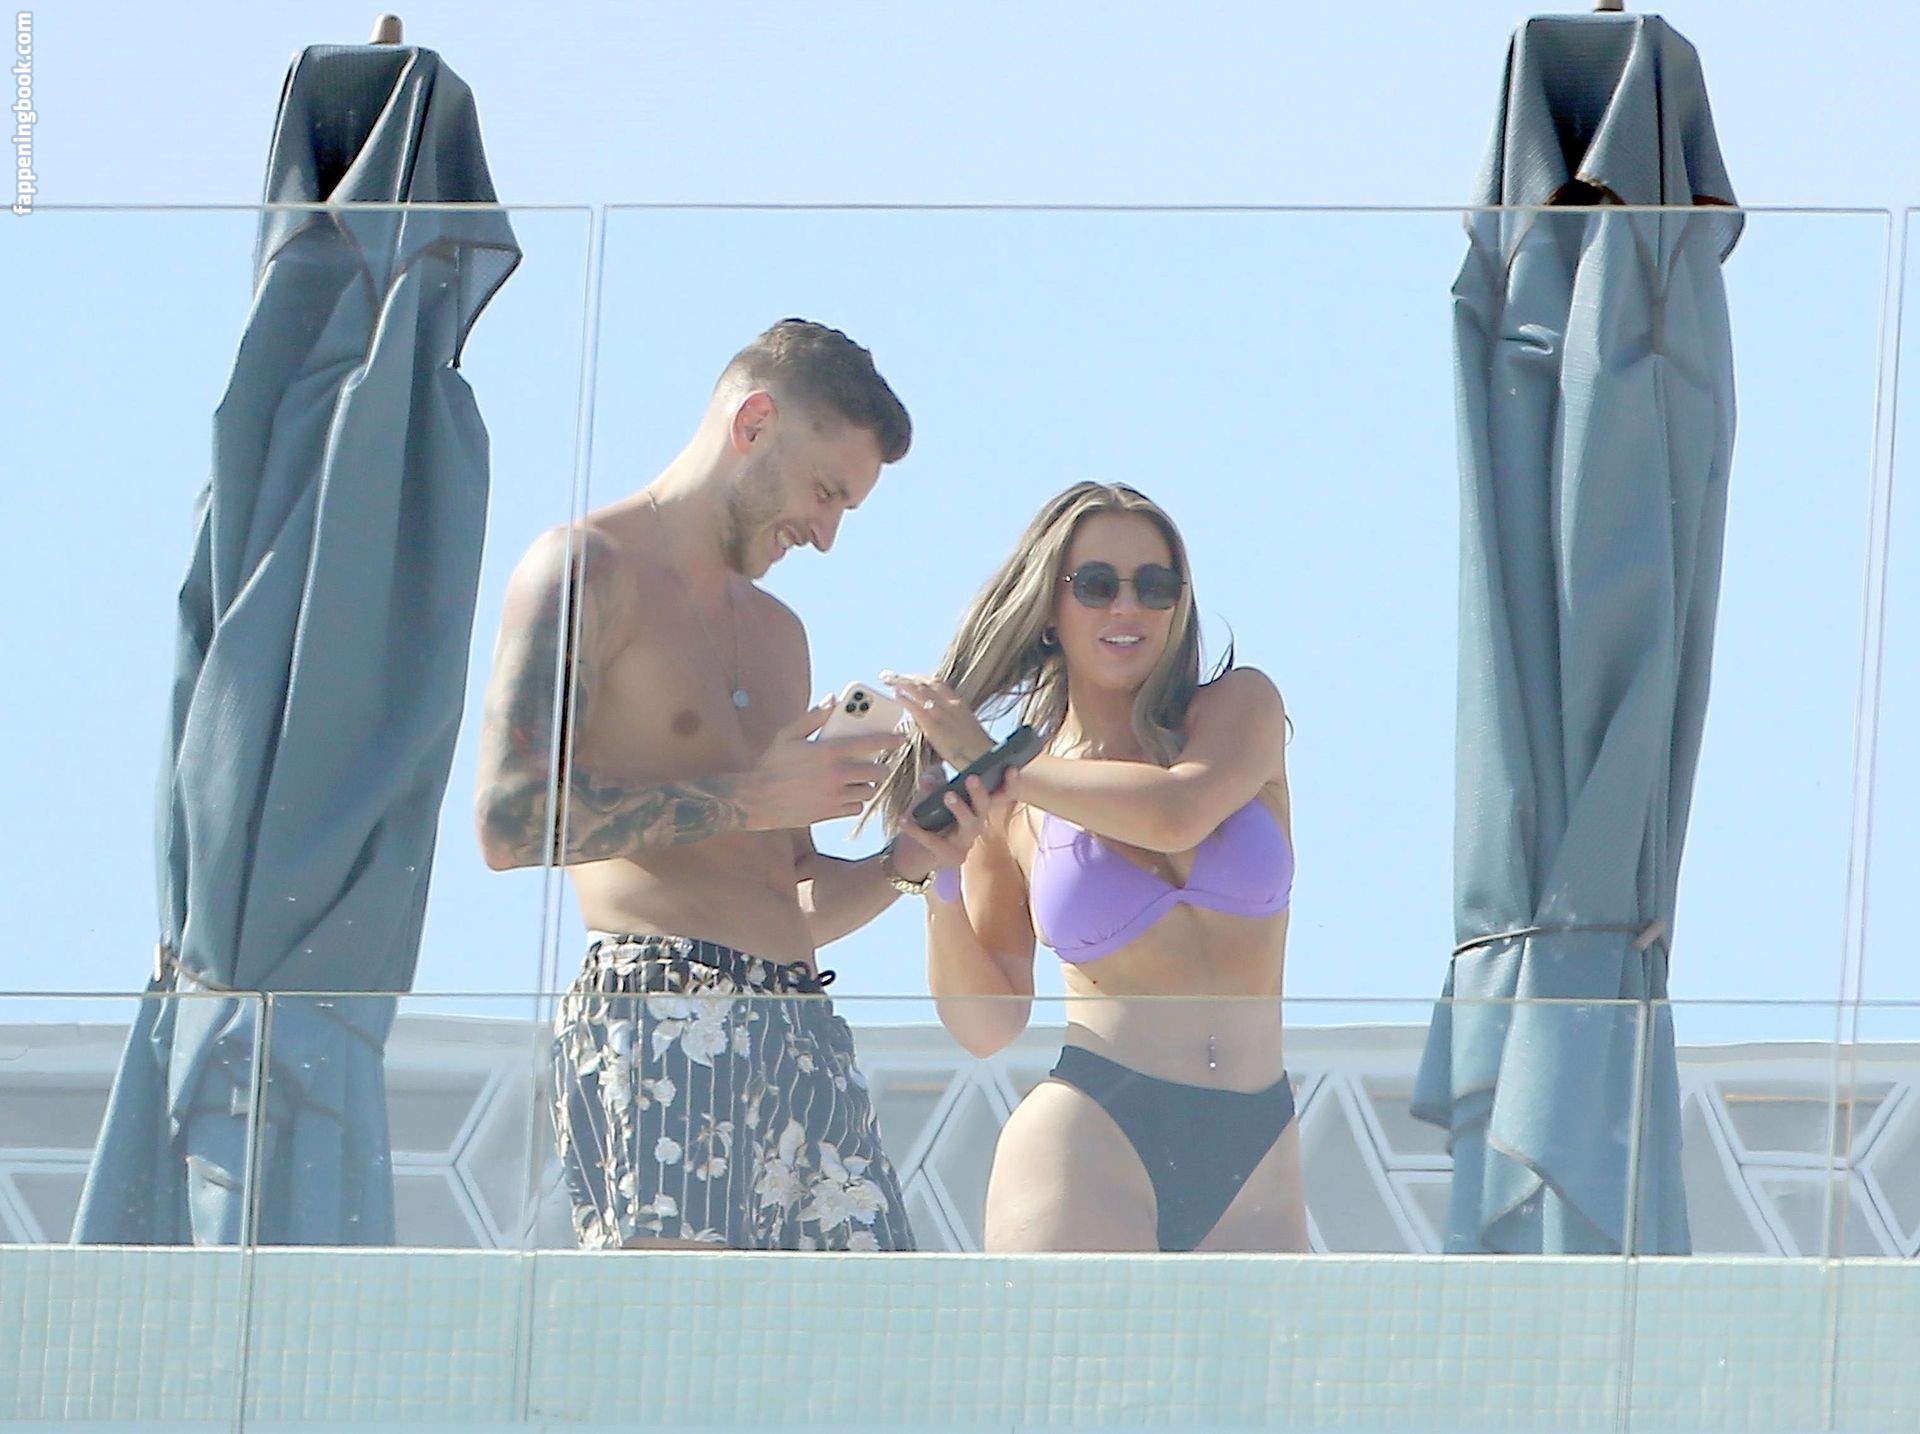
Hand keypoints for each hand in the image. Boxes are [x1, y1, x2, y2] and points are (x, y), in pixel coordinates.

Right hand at [737, 697, 903, 829]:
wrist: (757, 800)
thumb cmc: (772, 764)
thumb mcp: (788, 734)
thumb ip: (815, 716)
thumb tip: (834, 699)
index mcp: (828, 751)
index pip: (871, 742)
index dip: (890, 739)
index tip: (901, 737)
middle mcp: (836, 775)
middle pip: (877, 771)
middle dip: (881, 765)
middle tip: (876, 762)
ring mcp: (835, 796)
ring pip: (869, 791)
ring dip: (869, 784)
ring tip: (860, 778)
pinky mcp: (830, 813)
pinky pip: (856, 808)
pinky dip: (856, 801)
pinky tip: (847, 793)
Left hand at [882, 672, 993, 768]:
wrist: (983, 758)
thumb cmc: (976, 749)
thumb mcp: (966, 726)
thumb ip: (950, 719)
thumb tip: (935, 720)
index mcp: (959, 703)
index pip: (937, 682)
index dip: (920, 677)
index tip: (909, 676)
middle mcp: (950, 704)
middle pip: (924, 683)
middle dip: (906, 677)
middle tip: (890, 675)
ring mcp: (941, 714)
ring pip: (918, 691)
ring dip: (901, 682)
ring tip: (887, 680)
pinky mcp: (934, 727)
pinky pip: (916, 708)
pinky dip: (905, 699)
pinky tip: (895, 696)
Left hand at [890, 767, 1019, 884]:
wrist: (911, 855)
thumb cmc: (927, 820)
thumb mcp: (928, 796)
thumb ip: (932, 782)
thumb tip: (932, 775)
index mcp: (977, 808)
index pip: (1000, 795)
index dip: (1010, 783)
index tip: (1012, 767)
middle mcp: (976, 825)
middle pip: (985, 808)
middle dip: (980, 793)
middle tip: (972, 778)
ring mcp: (964, 843)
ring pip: (969, 825)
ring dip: (960, 809)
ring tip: (947, 794)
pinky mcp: (948, 856)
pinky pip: (933, 841)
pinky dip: (917, 829)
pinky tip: (904, 818)